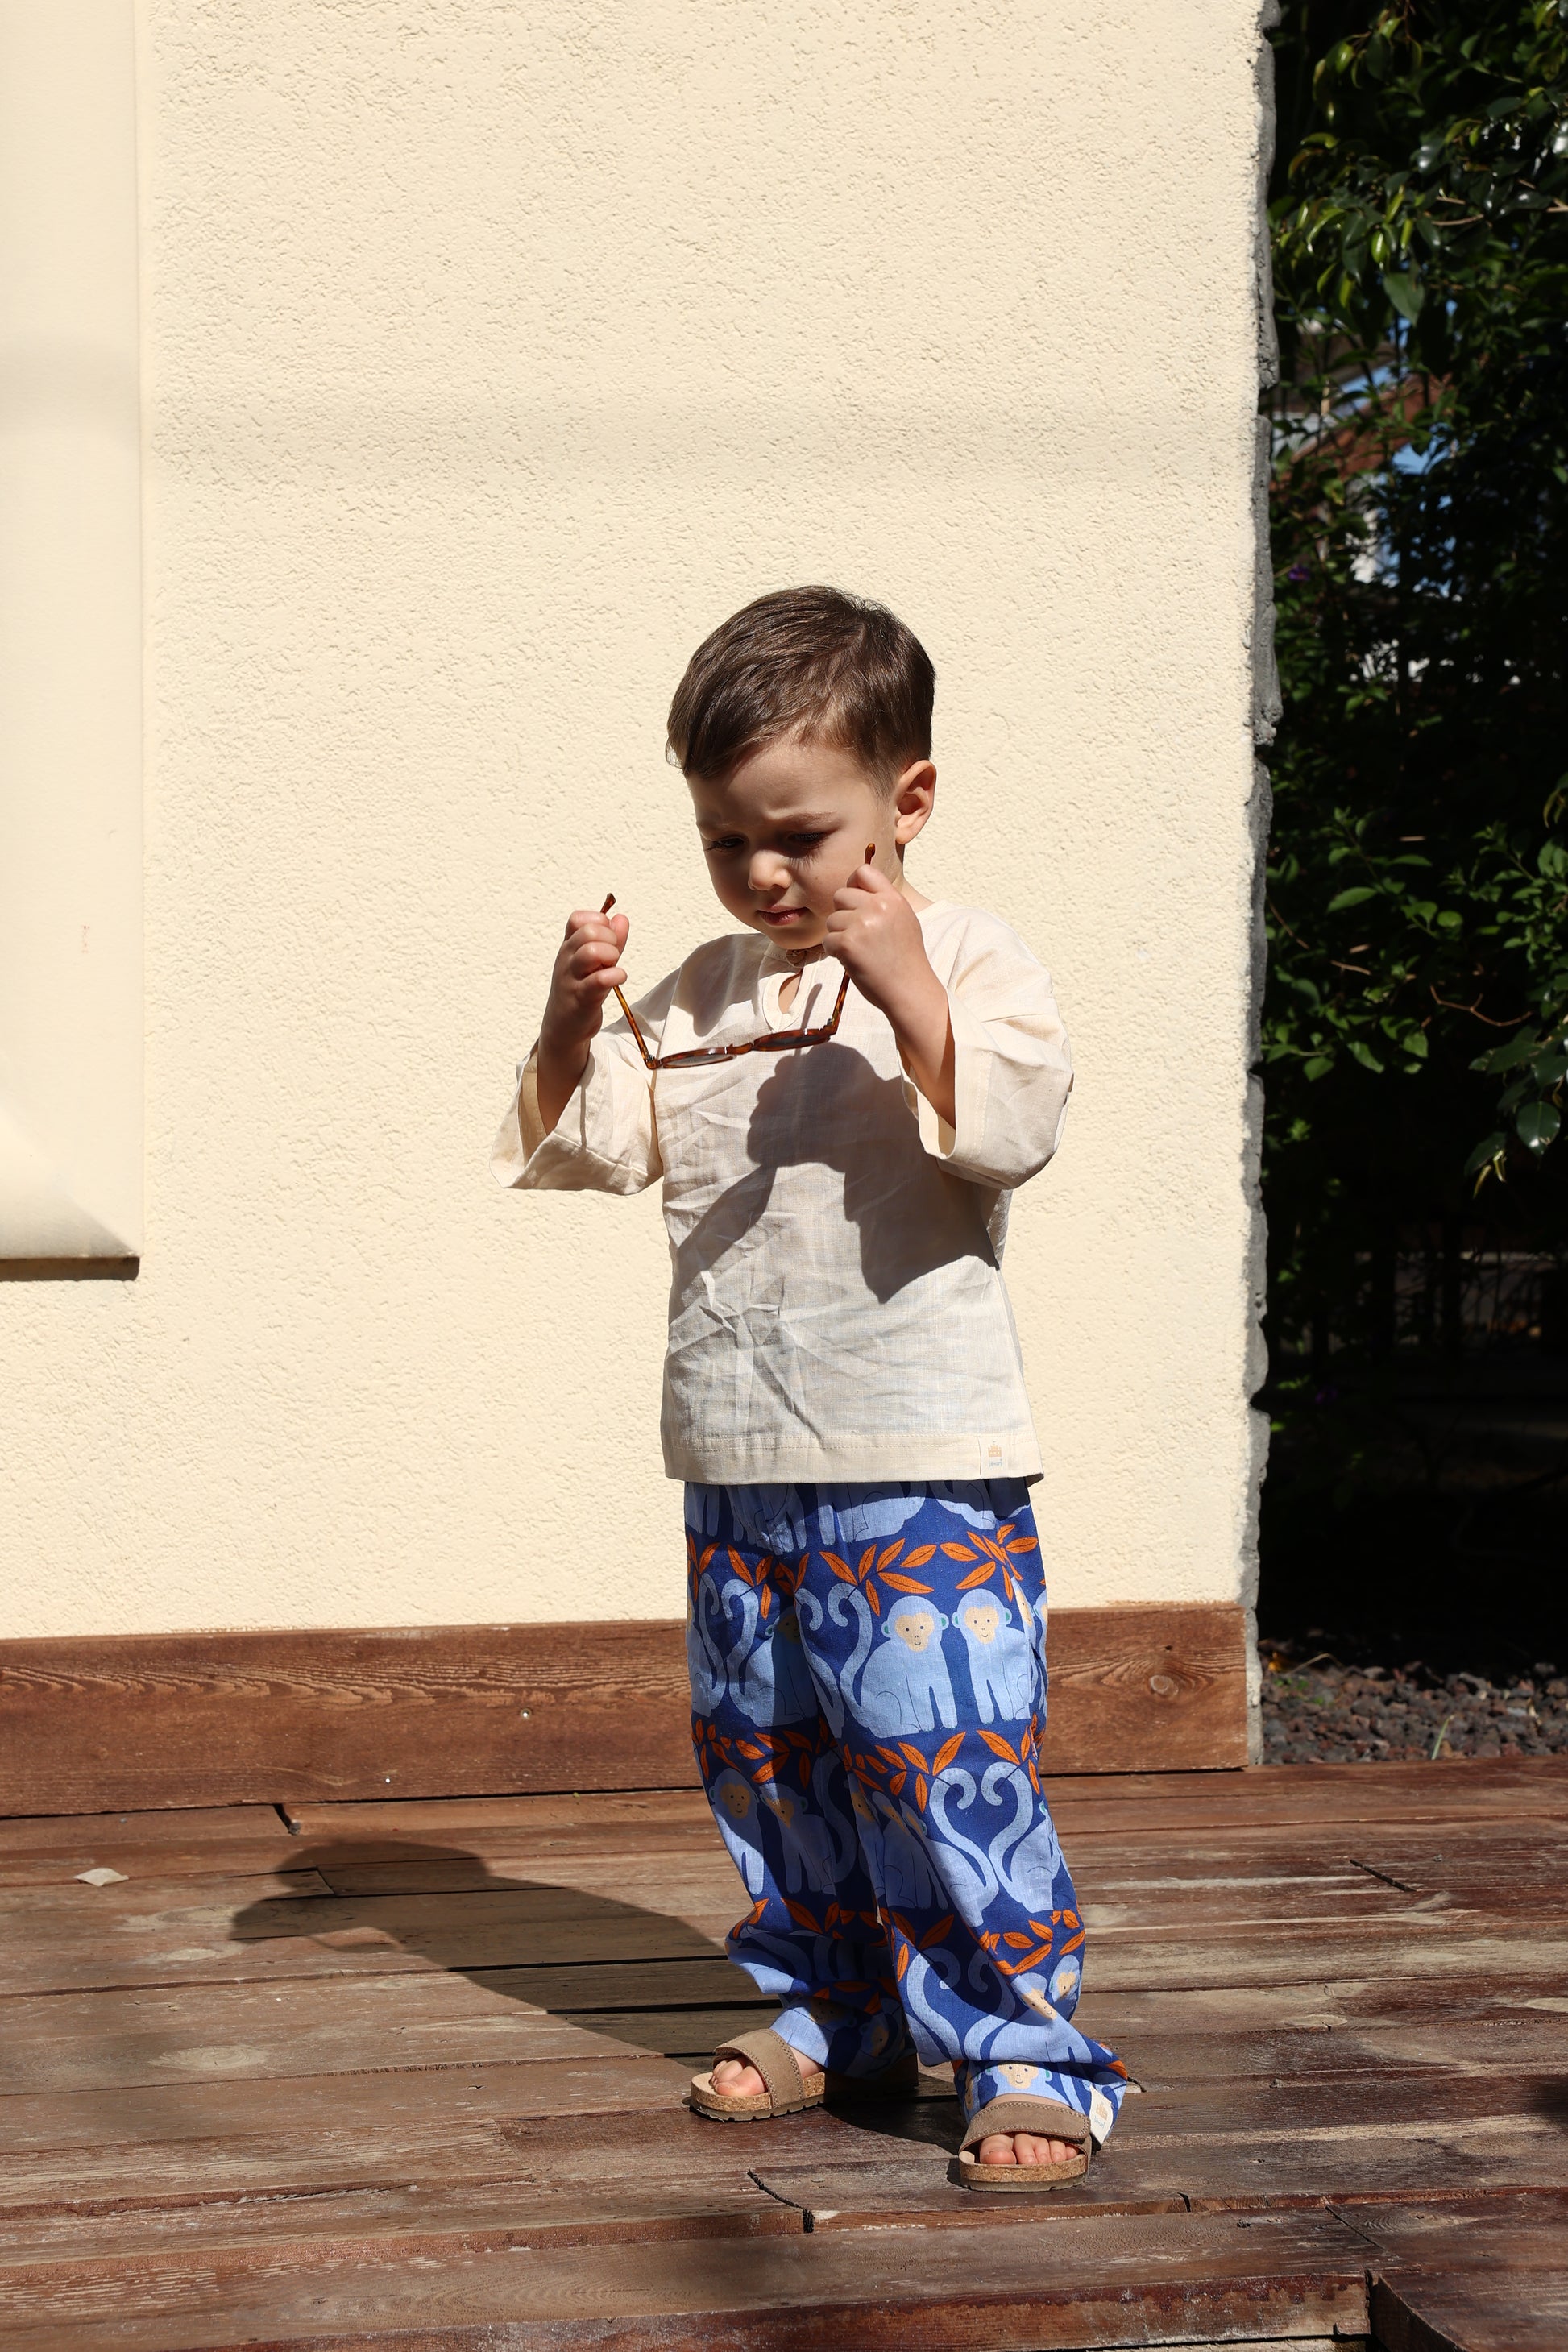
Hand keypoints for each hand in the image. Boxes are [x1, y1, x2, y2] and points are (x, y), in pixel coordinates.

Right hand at [535, 903, 629, 1132]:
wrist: (563, 1028)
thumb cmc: (581, 990)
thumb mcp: (594, 962)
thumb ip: (611, 940)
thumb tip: (621, 918)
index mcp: (568, 947)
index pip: (578, 919)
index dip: (598, 922)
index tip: (607, 939)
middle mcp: (567, 959)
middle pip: (588, 931)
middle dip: (609, 939)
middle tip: (613, 957)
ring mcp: (571, 979)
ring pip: (591, 951)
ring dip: (611, 957)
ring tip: (613, 968)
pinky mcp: (581, 999)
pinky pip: (599, 980)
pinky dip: (615, 976)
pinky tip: (618, 979)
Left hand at [822, 858, 930, 1021]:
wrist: (910, 990)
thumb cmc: (905, 959)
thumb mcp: (903, 920)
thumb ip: (883, 903)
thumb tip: (856, 888)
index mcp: (893, 898)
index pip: (863, 872)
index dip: (853, 884)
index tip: (854, 902)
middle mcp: (878, 907)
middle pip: (840, 895)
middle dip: (843, 914)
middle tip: (856, 934)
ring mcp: (862, 924)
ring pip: (831, 920)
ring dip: (838, 936)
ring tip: (859, 951)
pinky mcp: (848, 943)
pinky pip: (828, 940)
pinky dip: (835, 952)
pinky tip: (853, 961)